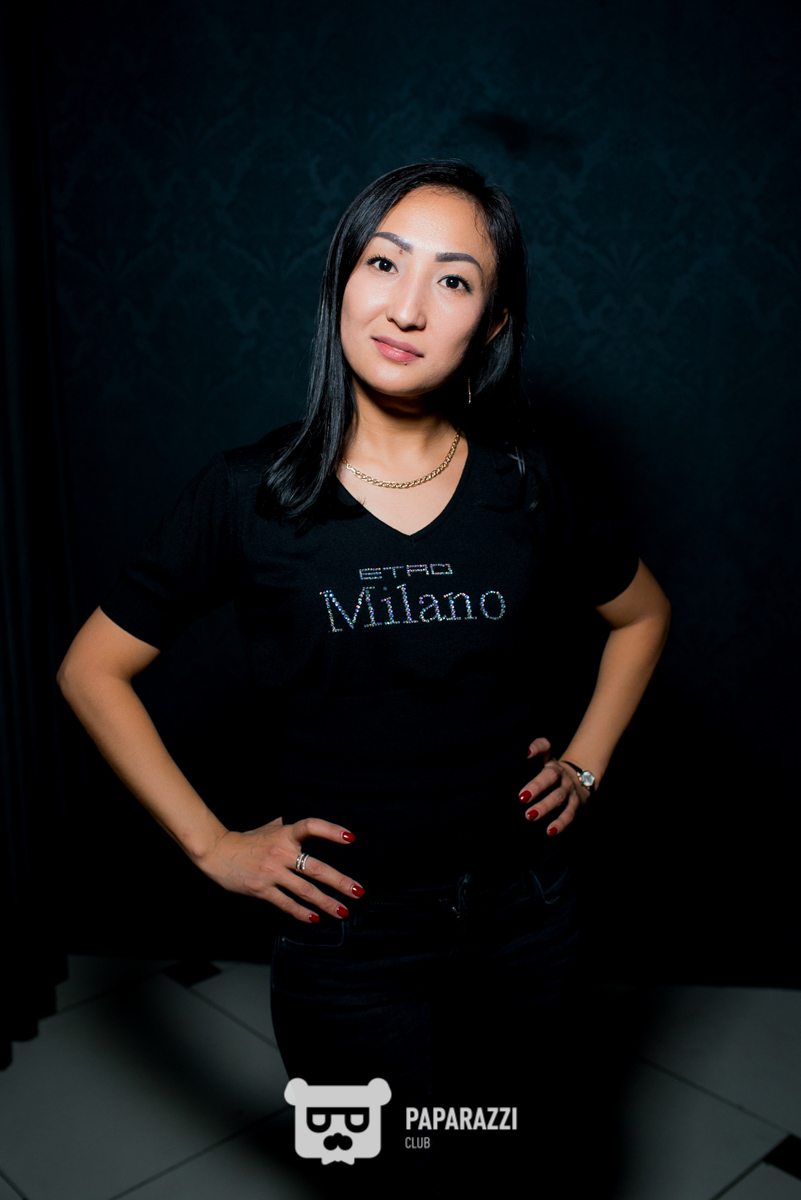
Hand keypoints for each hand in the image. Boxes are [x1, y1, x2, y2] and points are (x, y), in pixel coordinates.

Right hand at [196, 817, 363, 923]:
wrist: (217, 853)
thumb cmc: (247, 839)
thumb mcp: (269, 827)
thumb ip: (289, 826)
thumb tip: (308, 825)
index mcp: (284, 834)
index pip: (310, 827)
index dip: (331, 831)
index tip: (350, 838)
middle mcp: (281, 852)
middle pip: (316, 869)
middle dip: (340, 882)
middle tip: (359, 891)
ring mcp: (272, 872)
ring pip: (304, 890)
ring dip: (326, 903)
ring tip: (343, 911)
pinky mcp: (262, 889)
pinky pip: (286, 903)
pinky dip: (301, 912)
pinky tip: (315, 918)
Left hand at [518, 737, 591, 835]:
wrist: (582, 781)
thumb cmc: (553, 773)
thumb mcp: (545, 761)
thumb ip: (533, 755)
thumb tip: (522, 753)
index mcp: (550, 762)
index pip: (545, 749)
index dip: (537, 748)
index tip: (526, 753)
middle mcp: (561, 774)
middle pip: (550, 777)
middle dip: (536, 786)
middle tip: (522, 797)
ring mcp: (569, 790)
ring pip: (558, 797)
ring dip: (545, 807)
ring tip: (530, 816)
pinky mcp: (576, 806)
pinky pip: (569, 815)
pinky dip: (560, 823)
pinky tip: (550, 831)